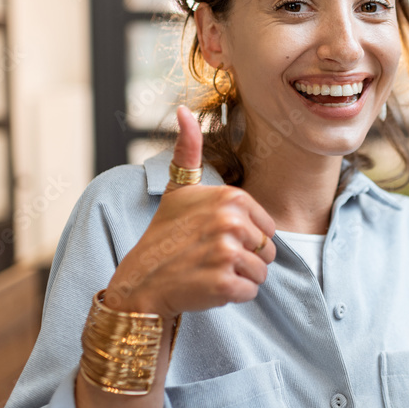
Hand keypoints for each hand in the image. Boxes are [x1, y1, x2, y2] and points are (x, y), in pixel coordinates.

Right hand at [105, 106, 276, 318]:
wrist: (140, 281)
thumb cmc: (165, 235)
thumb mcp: (178, 189)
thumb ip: (188, 151)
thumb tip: (184, 111)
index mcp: (230, 198)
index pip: (267, 228)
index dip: (246, 239)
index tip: (215, 239)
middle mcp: (231, 221)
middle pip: (268, 251)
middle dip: (245, 260)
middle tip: (210, 258)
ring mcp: (226, 253)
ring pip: (261, 273)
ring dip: (239, 279)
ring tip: (209, 271)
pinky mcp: (223, 283)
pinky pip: (250, 293)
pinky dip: (232, 296)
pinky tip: (207, 287)